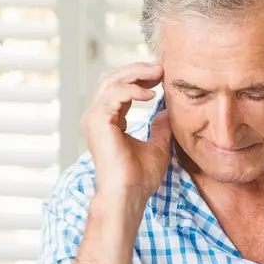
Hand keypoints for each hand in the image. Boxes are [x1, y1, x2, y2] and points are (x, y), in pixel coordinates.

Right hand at [81, 62, 171, 204]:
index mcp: (107, 121)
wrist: (128, 195)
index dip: (139, 78)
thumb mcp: (157, 146)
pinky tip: (151, 95)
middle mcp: (96, 117)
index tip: (161, 75)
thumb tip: (168, 112)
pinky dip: (133, 89)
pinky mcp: (98, 122)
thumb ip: (160, 128)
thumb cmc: (140, 178)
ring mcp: (94, 118)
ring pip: (111, 81)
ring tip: (159, 74)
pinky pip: (114, 93)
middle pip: (112, 78)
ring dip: (137, 74)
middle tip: (161, 68)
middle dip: (138, 69)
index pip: (119, 88)